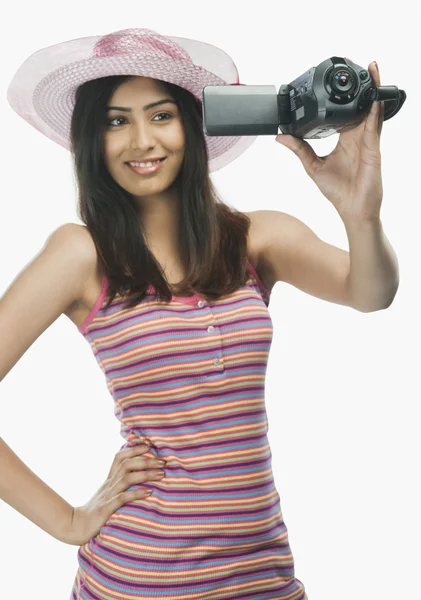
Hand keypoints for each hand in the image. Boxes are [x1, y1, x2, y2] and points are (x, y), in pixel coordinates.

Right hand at [62, 443, 165, 545]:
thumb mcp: (107, 496)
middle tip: (163, 461)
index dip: (134, 449)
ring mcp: (107, 496)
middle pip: (127, 465)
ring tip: (161, 474)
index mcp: (109, 480)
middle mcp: (108, 485)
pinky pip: (122, 498)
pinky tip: (149, 493)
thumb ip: (120, 487)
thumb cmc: (96, 513)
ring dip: (145, 474)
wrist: (75, 527)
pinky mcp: (106, 509)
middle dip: (146, 460)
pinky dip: (136, 494)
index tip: (149, 445)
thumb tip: (141, 481)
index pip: (120, 458)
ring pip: (126, 478)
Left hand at [275, 61, 384, 221]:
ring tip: (373, 69)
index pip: (346, 112)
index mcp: (346, 139)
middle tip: (363, 64)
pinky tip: (373, 97)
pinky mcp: (373, 150)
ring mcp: (367, 142)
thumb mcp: (312, 166)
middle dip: (364, 86)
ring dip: (373, 90)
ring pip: (372, 110)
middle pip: (362, 105)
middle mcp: (358, 137)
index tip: (341, 80)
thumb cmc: (338, 191)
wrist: (352, 210)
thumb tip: (280, 135)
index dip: (345, 96)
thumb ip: (298, 148)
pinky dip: (374, 110)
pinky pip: (374, 126)